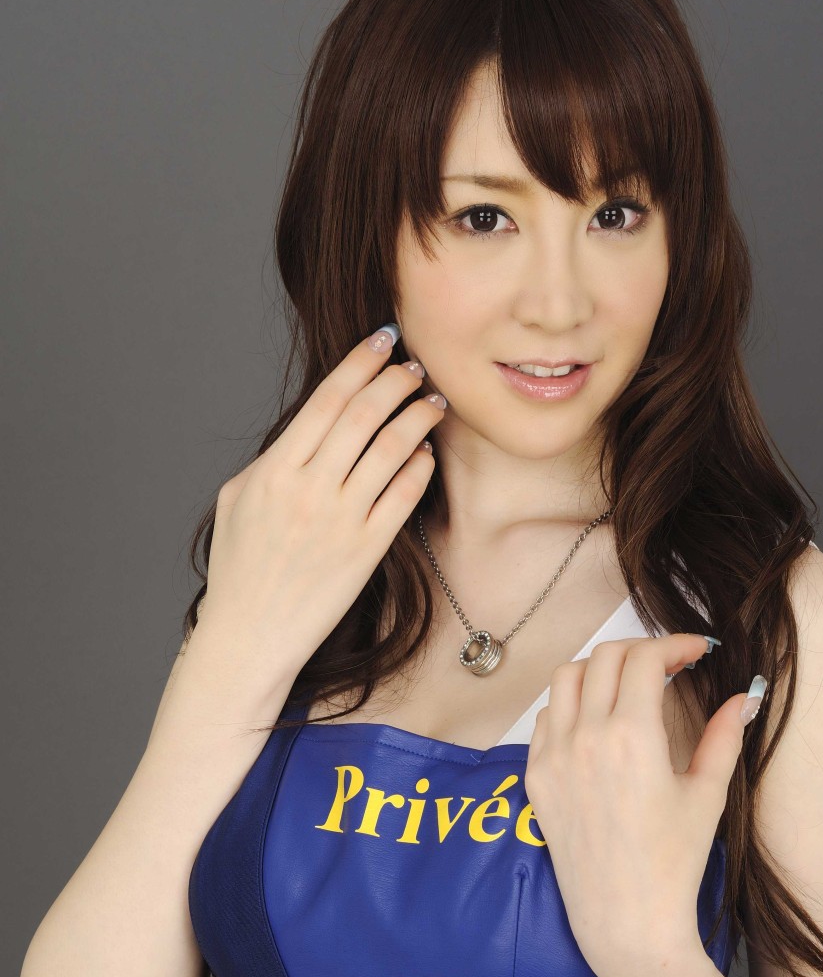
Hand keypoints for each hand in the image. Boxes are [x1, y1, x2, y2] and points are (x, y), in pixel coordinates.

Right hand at [197, 325, 445, 687]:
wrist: (249, 637)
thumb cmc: (240, 570)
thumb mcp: (238, 502)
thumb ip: (273, 460)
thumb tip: (311, 428)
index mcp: (273, 471)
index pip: (326, 400)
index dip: (359, 362)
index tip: (382, 340)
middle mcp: (308, 490)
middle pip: (362, 415)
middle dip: (394, 380)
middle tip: (413, 365)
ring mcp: (340, 521)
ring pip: (390, 449)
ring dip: (416, 416)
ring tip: (431, 399)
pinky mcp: (366, 551)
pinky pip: (404, 496)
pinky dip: (419, 465)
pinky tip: (425, 451)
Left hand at [523, 633, 761, 976]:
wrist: (625, 920)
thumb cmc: (673, 863)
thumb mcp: (707, 795)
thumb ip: (724, 736)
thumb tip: (744, 698)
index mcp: (632, 736)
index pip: (644, 659)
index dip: (673, 645)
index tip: (695, 652)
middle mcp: (585, 737)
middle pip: (603, 657)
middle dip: (639, 651)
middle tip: (667, 666)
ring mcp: (553, 756)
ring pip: (566, 678)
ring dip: (599, 670)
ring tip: (629, 687)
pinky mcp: (535, 777)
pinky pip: (545, 718)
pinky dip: (570, 704)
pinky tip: (596, 721)